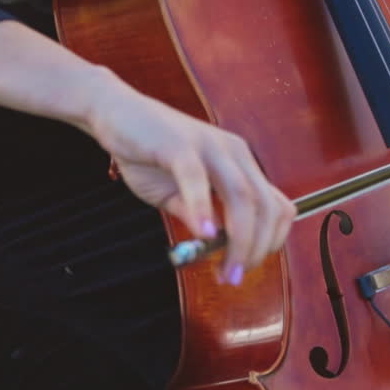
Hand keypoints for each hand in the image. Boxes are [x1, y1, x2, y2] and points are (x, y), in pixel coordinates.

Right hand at [84, 78, 296, 285]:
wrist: (113, 111)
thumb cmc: (146, 151)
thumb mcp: (175, 193)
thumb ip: (197, 215)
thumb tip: (215, 246)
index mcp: (238, 162)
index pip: (276, 206)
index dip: (270, 243)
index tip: (246, 268)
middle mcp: (232, 152)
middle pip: (265, 206)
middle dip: (256, 249)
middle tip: (233, 277)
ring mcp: (208, 145)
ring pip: (242, 195)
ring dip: (239, 239)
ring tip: (225, 268)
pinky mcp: (178, 144)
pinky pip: (197, 178)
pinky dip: (203, 208)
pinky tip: (202, 234)